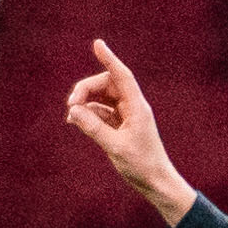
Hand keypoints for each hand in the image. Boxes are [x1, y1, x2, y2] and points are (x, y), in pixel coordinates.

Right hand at [66, 38, 197, 227]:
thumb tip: (74, 111)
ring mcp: (126, 115)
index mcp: (137, 107)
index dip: (109, 59)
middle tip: (71, 104)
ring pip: (102, 98)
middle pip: (106, 85)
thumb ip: (94, 128)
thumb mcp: (114, 147)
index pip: (121, 76)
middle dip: (86, 90)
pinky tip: (77, 121)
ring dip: (86, 103)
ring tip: (72, 116)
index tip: (97, 44)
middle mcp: (132, 106)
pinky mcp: (120, 126)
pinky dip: (88, 114)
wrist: (156, 183)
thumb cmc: (141, 166)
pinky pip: (101, 112)